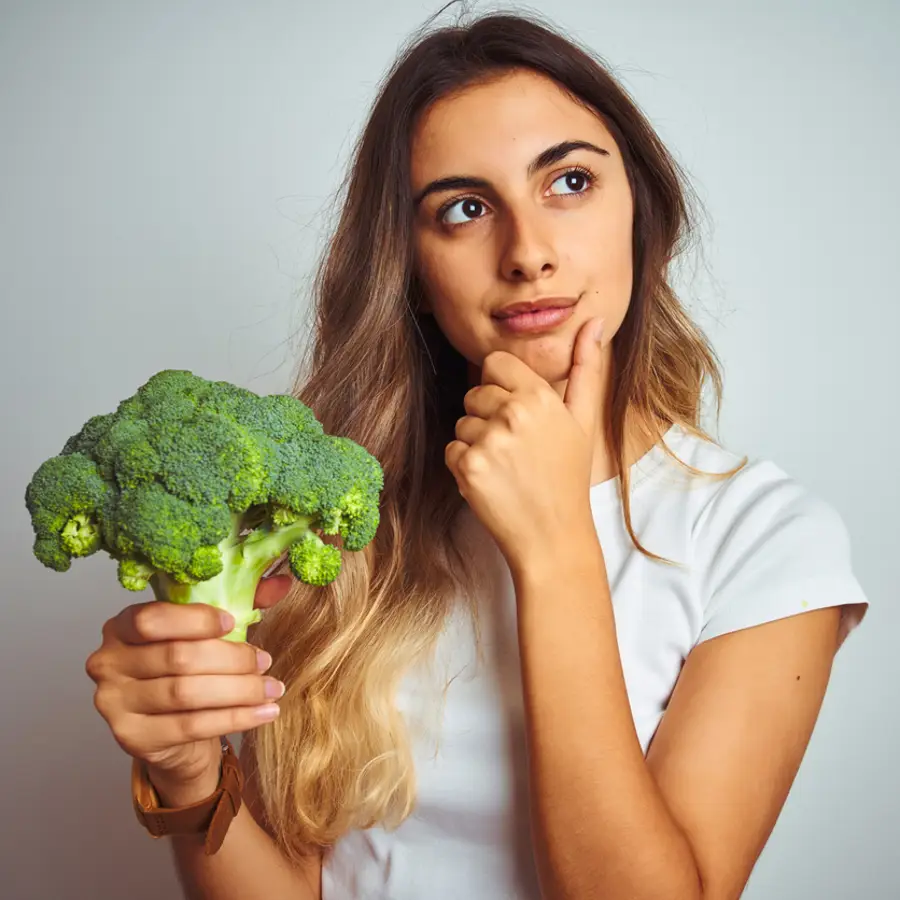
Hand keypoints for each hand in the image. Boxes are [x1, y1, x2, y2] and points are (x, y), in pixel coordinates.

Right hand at [85, 575, 292, 798]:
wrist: (172, 733)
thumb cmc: (189, 669)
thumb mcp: (210, 631)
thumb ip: (242, 601)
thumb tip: (283, 582)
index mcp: (122, 625)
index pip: (153, 619)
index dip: (197, 620)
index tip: (234, 624)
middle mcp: (107, 662)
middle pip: (178, 658)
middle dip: (231, 659)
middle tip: (266, 661)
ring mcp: (113, 703)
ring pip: (186, 693)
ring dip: (240, 691)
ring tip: (272, 688)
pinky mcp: (131, 738)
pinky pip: (191, 726)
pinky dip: (236, 718)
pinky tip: (265, 712)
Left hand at [445, 316, 607, 569]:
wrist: (553, 535)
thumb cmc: (568, 477)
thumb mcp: (583, 421)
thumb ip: (585, 368)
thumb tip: (593, 323)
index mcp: (539, 396)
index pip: (494, 363)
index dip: (500, 386)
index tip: (514, 411)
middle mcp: (512, 413)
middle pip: (474, 393)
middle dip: (487, 417)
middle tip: (514, 447)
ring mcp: (488, 440)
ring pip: (462, 423)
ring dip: (476, 443)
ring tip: (505, 467)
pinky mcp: (467, 466)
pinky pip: (451, 449)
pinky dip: (465, 466)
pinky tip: (492, 481)